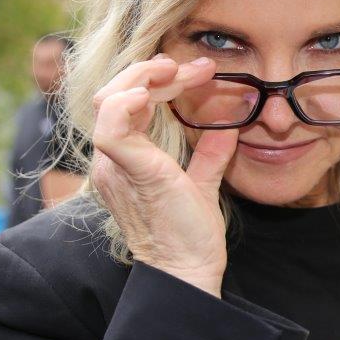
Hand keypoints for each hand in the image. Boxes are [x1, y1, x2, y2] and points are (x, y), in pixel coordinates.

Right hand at [90, 54, 237, 296]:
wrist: (187, 272)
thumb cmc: (190, 237)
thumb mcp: (202, 186)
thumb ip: (210, 157)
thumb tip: (228, 129)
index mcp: (125, 160)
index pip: (131, 104)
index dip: (161, 81)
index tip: (201, 72)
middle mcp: (112, 160)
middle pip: (116, 94)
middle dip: (154, 71)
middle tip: (194, 67)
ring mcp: (115, 165)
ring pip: (110, 100)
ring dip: (144, 77)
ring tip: (176, 71)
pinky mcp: (128, 171)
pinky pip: (111, 128)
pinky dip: (127, 104)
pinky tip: (152, 94)